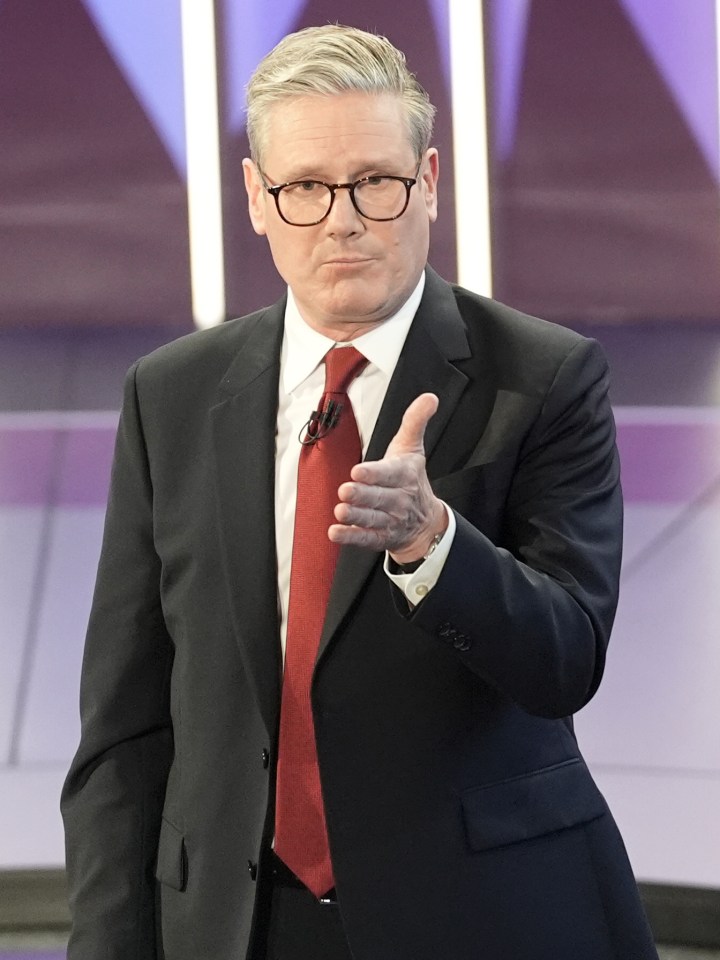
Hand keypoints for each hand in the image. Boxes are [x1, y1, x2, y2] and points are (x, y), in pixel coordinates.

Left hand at [328, 393, 446, 560]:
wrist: (425, 523)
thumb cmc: (411, 480)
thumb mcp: (413, 448)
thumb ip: (415, 421)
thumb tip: (429, 397)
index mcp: (404, 475)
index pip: (390, 473)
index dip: (374, 474)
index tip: (358, 471)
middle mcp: (398, 499)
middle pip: (379, 497)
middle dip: (362, 494)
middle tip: (345, 491)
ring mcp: (389, 520)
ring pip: (372, 518)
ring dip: (355, 516)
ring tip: (340, 511)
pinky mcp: (380, 537)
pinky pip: (366, 538)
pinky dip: (351, 537)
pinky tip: (336, 533)